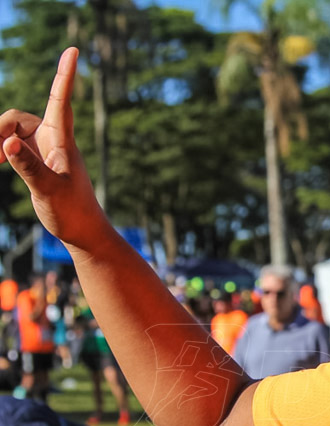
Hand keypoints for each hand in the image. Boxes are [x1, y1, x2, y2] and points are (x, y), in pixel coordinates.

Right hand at [0, 48, 108, 246]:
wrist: (82, 231)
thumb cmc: (72, 212)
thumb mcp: (48, 191)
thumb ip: (28, 168)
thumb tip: (7, 143)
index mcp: (62, 141)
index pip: (61, 101)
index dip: (65, 75)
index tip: (73, 50)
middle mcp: (55, 139)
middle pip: (18, 117)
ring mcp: (46, 148)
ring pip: (13, 129)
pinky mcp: (38, 159)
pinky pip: (13, 143)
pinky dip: (0, 149)